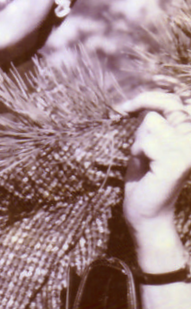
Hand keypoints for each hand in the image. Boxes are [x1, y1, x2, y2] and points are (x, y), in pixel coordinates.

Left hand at [117, 91, 190, 235]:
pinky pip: (147, 141)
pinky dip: (138, 152)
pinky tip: (146, 168)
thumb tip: (148, 105)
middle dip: (142, 119)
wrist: (145, 210)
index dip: (150, 98)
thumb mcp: (147, 140)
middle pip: (166, 106)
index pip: (174, 100)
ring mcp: (190, 150)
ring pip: (153, 123)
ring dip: (139, 141)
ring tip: (146, 161)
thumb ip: (154, 120)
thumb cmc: (145, 175)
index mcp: (190, 134)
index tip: (125, 108)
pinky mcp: (178, 162)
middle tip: (134, 138)